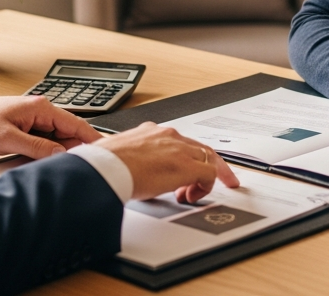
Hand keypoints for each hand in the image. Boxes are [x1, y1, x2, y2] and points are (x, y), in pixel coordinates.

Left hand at [0, 94, 100, 158]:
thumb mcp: (9, 138)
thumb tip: (60, 155)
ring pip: (57, 139)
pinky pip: (46, 141)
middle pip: (69, 133)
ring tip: (61, 168)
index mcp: (41, 108)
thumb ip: (37, 147)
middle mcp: (41, 111)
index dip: (93, 139)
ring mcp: (34, 120)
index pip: (76, 124)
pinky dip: (48, 152)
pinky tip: (45, 163)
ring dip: (59, 153)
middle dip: (75, 150)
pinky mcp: (28, 128)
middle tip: (81, 169)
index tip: (106, 152)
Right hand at [96, 123, 240, 202]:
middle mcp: (167, 136)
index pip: (179, 142)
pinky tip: (192, 196)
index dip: (188, 156)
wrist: (105, 167)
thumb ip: (134, 161)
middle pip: (199, 148)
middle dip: (212, 165)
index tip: (189, 169)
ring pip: (207, 158)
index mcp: (151, 132)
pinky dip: (205, 186)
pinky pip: (209, 174)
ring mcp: (178, 148)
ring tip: (195, 194)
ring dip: (206, 178)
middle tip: (223, 179)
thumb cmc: (106, 165)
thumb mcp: (122, 157)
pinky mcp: (186, 164)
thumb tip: (130, 173)